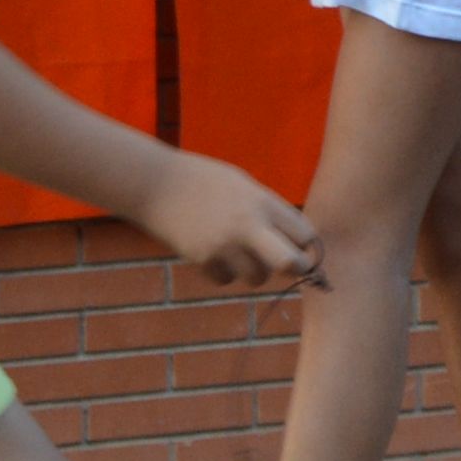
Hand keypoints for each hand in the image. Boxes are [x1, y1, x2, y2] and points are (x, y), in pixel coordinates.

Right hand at [143, 153, 319, 293]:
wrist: (155, 184)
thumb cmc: (203, 181)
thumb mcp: (242, 185)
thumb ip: (268, 211)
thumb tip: (297, 243)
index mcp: (261, 201)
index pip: (304, 234)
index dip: (306, 245)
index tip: (299, 247)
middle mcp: (247, 225)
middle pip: (290, 264)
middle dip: (297, 269)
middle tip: (292, 267)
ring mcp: (224, 245)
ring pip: (258, 278)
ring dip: (255, 271)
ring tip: (241, 252)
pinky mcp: (203, 260)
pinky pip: (227, 279)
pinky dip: (225, 272)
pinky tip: (214, 252)